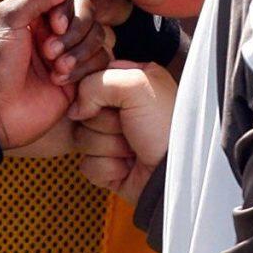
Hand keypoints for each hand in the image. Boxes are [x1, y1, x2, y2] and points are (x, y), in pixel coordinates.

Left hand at [0, 0, 88, 150]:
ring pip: (99, 39)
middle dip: (75, 34)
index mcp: (36, 15)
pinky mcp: (77, 82)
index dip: (68, 11)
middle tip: (49, 53)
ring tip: (55, 70)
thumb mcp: (8, 19)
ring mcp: (67, 57)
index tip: (53, 26)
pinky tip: (59, 82)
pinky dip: (84, 71)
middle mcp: (54, 33)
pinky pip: (101, 65)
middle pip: (90, 17)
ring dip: (79, 53)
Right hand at [68, 63, 177, 195]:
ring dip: (108, 146)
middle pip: (84, 111)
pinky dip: (108, 168)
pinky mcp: (109, 166)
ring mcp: (114, 138)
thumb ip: (97, 83)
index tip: (113, 101)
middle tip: (130, 127)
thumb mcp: (137, 85)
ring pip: (82, 138)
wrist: (176, 172)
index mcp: (131, 81)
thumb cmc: (167, 125)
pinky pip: (87, 165)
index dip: (94, 92)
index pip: (91, 79)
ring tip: (133, 148)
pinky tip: (129, 166)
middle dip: (105, 122)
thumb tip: (76, 109)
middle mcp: (122, 108)